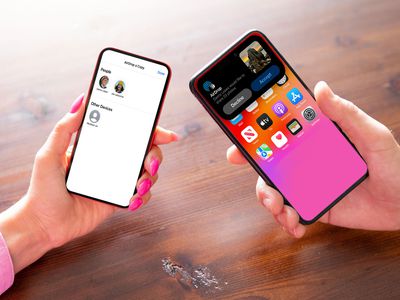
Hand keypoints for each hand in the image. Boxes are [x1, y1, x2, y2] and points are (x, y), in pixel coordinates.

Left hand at [0, 93, 178, 271]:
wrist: (44, 225)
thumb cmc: (42, 190)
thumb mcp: (49, 154)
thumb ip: (65, 128)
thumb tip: (81, 101)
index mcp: (98, 147)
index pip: (129, 132)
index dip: (150, 130)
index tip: (165, 133)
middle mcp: (111, 161)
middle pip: (145, 152)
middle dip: (155, 156)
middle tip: (150, 164)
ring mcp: (116, 181)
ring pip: (147, 173)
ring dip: (149, 178)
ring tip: (138, 186)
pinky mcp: (118, 199)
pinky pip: (141, 195)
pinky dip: (142, 197)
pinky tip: (132, 201)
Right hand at [227, 81, 399, 237]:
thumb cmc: (395, 164)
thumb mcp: (371, 134)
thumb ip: (345, 113)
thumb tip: (320, 88)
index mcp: (315, 141)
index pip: (280, 135)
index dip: (255, 138)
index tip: (239, 144)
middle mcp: (307, 162)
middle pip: (271, 167)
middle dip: (259, 178)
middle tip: (264, 188)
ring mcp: (309, 186)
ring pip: (277, 192)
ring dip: (270, 202)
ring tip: (281, 210)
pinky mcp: (316, 207)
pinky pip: (293, 214)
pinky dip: (287, 222)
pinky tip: (295, 226)